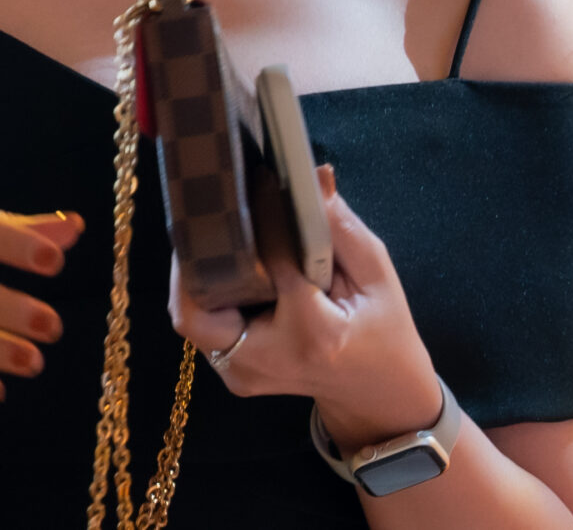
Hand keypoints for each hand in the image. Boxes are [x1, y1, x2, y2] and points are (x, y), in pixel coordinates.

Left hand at [169, 167, 444, 449]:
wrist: (379, 396)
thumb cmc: (382, 332)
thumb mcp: (378, 278)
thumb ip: (342, 228)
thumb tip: (314, 176)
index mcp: (313, 334)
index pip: (270, 262)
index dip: (260, 217)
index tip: (256, 181)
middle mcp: (267, 360)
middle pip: (196, 307)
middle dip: (192, 258)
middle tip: (207, 213)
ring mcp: (243, 374)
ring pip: (190, 317)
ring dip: (196, 274)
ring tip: (213, 234)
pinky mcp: (233, 375)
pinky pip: (202, 327)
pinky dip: (205, 294)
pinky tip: (222, 266)